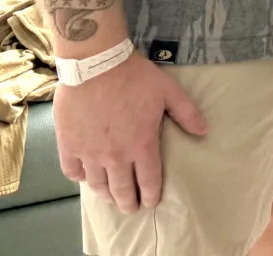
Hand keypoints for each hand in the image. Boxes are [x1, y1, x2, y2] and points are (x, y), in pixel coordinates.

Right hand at [53, 50, 208, 211]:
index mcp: (141, 144)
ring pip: (97, 185)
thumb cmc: (135, 76)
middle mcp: (115, 155)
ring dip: (106, 194)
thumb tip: (204, 131)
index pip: (148, 180)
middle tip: (131, 208)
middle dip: (129, 202)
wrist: (96, 64)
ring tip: (111, 198)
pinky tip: (86, 177)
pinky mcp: (68, 145)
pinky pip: (73, 171)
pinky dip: (81, 178)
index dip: (151, 194)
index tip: (151, 202)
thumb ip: (187, 113)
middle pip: (122, 189)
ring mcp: (89, 152)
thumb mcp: (168, 91)